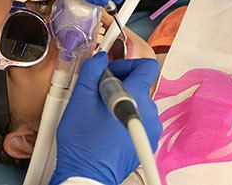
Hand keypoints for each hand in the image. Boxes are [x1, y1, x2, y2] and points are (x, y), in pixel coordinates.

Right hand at [50, 53, 161, 184]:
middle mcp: (150, 112)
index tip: (111, 71)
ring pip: (140, 102)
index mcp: (136, 97)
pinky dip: (127, 117)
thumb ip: (92, 71)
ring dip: (123, 102)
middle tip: (99, 94)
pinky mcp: (148, 141)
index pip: (147, 66)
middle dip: (120, 84)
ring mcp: (151, 129)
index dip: (127, 63)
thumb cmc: (82, 143)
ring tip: (101, 113)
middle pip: (141, 85)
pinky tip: (108, 127)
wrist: (86, 174)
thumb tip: (99, 59)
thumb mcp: (80, 98)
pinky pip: (142, 119)